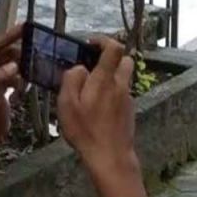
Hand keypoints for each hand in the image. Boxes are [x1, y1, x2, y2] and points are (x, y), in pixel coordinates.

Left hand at [0, 24, 23, 143]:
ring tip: (33, 63)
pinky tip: (25, 83)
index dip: (9, 35)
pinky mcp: (1, 90)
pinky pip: (12, 75)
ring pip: (8, 63)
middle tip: (34, 46)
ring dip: (20, 61)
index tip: (25, 27)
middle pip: (3, 51)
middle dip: (18, 47)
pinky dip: (20, 75)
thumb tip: (12, 66)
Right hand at [57, 38, 138, 182]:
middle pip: (125, 59)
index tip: (89, 44)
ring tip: (92, 88)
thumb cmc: (86, 131)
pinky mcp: (129, 111)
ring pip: (124, 77)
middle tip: (93, 65)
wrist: (110, 156)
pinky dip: (113, 92)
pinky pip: (122, 93)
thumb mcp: (67, 104)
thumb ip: (72, 79)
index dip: (103, 40)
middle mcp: (120, 85)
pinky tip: (98, 107)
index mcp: (105, 79)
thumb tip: (80, 68)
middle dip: (111, 57)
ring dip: (112, 76)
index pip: (114, 47)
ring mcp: (127, 98)